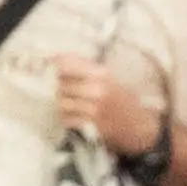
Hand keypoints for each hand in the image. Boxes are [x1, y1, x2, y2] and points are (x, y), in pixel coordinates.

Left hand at [41, 49, 156, 159]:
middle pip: (61, 83)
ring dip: (60, 102)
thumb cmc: (122, 99)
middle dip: (57, 85)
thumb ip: (86, 69)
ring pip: (62, 102)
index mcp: (102, 74)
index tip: (48, 64)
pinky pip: (67, 119)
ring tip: (66, 102)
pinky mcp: (91, 126)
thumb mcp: (109, 78)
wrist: (138, 126)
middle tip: (60, 87)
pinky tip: (72, 116)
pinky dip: (66, 117)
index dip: (55, 64)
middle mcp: (97, 89)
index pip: (68, 64)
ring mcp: (93, 109)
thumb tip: (56, 58)